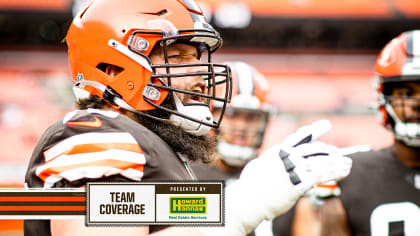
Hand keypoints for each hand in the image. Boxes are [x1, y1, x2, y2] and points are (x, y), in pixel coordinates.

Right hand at [201, 120, 351, 235]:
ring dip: (338, 162)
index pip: (301, 137)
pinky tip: (344, 172)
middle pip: (315, 149)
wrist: (249, 198)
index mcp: (279, 151)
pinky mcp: (299, 183)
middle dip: (329, 150)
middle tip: (340, 153)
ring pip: (322, 162)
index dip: (315, 130)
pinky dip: (336, 172)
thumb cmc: (251, 185)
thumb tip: (275, 155)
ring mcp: (294, 169)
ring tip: (348, 164)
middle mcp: (289, 157)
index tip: (326, 125)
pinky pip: (322, 176)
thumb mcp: (259, 165)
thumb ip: (271, 158)